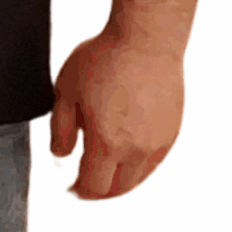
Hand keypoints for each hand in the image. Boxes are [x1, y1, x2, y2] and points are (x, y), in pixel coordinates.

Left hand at [49, 30, 184, 198]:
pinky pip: (154, 162)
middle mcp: (137, 149)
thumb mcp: (66, 93)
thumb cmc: (105, 59)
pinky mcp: (172, 132)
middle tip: (85, 185)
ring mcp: (158, 142)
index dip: (80, 191)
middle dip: (99, 191)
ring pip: (138, 178)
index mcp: (108, 143)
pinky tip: (127, 158)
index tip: (71, 188)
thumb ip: (59, 130)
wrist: (145, 40)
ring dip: (120, 182)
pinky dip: (138, 168)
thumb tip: (60, 154)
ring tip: (105, 174)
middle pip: (118, 189)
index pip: (94, 186)